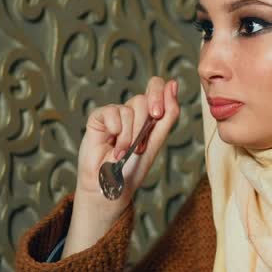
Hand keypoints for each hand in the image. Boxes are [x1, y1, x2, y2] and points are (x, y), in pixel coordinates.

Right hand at [65, 77, 179, 255]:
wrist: (112, 187)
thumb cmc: (132, 169)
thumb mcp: (156, 142)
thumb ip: (168, 115)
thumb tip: (173, 83)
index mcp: (149, 116)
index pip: (157, 87)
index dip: (159, 92)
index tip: (157, 114)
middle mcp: (132, 113)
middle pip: (144, 97)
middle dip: (147, 120)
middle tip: (143, 141)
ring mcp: (115, 115)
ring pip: (130, 107)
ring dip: (131, 135)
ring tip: (125, 152)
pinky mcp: (98, 119)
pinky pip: (111, 111)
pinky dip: (116, 131)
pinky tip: (112, 147)